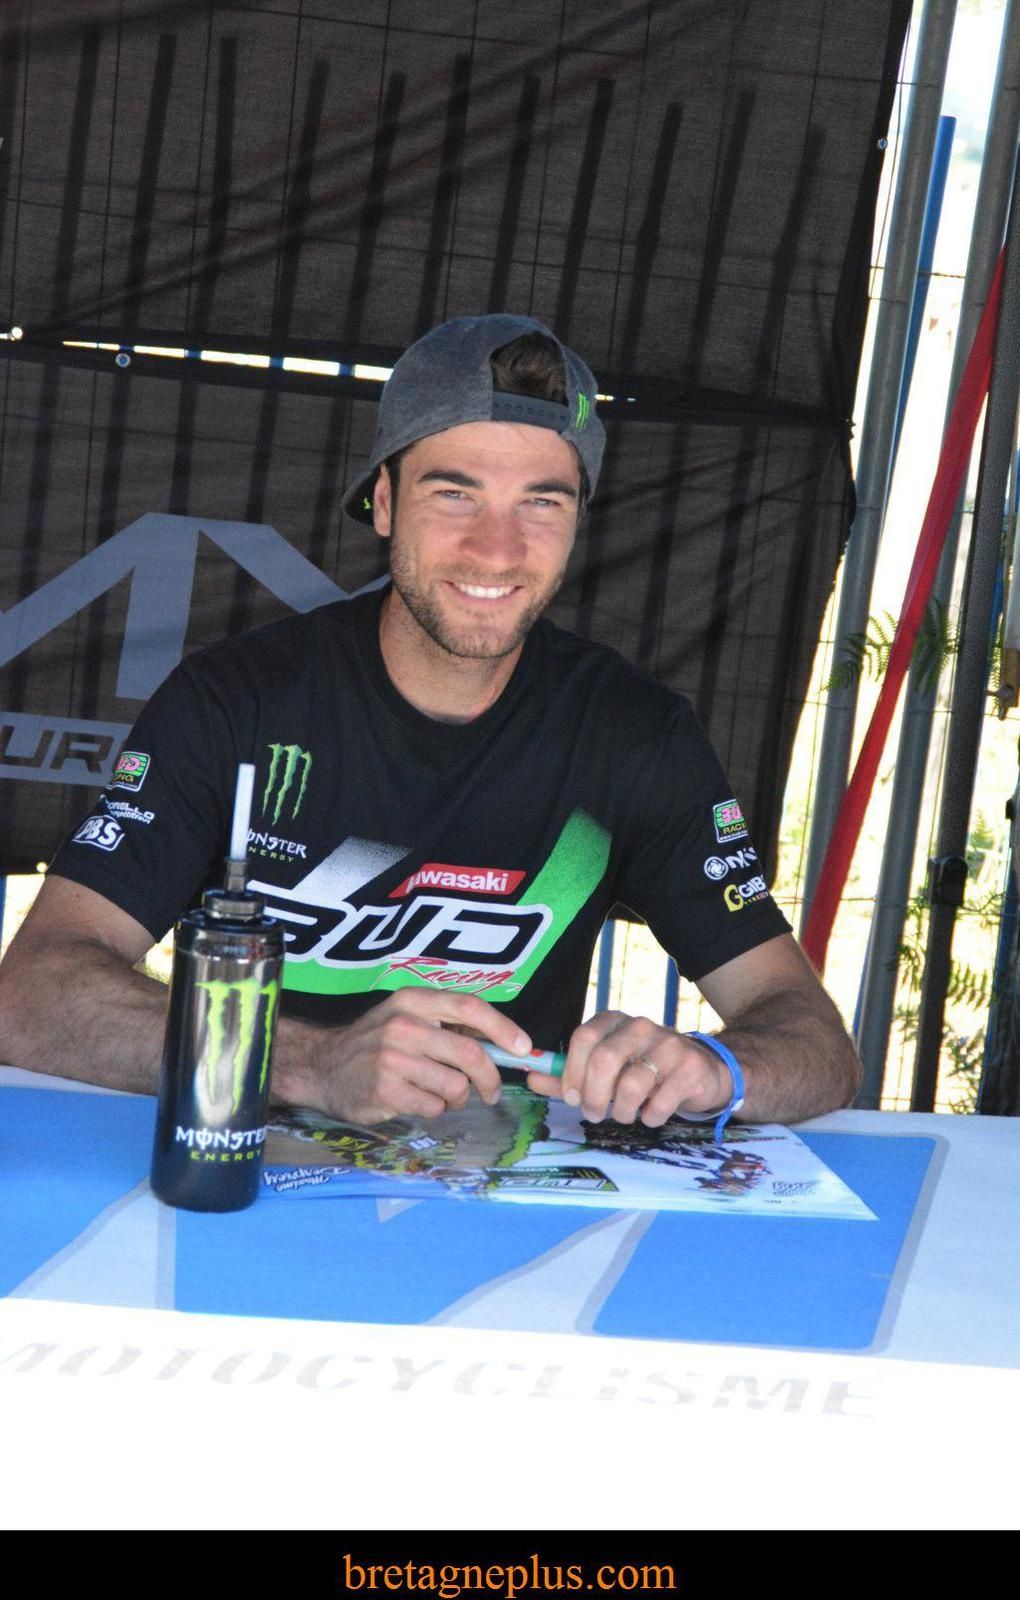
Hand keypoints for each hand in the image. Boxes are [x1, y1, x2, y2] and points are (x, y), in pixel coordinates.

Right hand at [276, 990, 531, 1124]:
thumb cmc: (375, 1043)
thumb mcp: (407, 1017)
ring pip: (455, 1086)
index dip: (502, 1028)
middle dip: (491, 1078)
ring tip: (443, 1096)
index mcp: (414, 1000)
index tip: (523, 1048)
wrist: (322, 1067)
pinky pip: (434, 1106)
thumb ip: (448, 1024)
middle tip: (491, 1092)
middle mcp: (403, 1025)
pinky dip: (435, 1109)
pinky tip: (418, 1102)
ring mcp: (392, 1058)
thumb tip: (505, 1043)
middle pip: (470, 1053)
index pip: (469, 1006)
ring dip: (458, 1098)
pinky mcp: (384, 1090)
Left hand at [526, 1011, 730, 1127]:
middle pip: (605, 1059)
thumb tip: (531, 1078)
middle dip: (593, 1096)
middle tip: (593, 1114)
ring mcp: (668, 1044)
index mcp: (614, 1021)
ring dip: (622, 1111)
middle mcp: (640, 1026)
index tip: (572, 1097)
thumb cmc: (645, 1071)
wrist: (703, 1072)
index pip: (583, 1036)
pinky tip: (652, 1114)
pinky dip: (650, 1117)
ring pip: (632, 1084)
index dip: (572, 1071)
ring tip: (625, 1115)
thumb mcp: (605, 1072)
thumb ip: (568, 1076)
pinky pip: (659, 1102)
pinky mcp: (690, 1068)